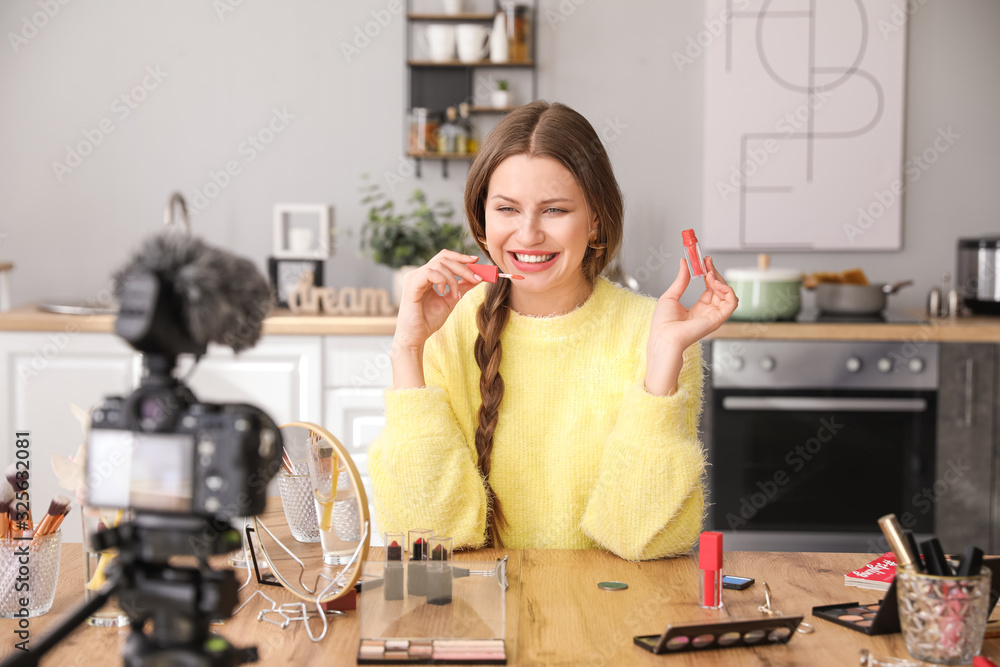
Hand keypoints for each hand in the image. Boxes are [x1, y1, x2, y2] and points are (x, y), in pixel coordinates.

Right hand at [393, 250, 483, 352]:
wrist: (415, 337)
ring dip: (454, 279)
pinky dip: (442, 281)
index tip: (476, 260)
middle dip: (463, 266)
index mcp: (427, 276)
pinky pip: (430, 272)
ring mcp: (413, 277)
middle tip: (477, 278)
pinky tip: (444, 293)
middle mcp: (419, 273)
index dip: (460, 257)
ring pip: (439, 264)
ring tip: (458, 295)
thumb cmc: (429, 320)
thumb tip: (478, 277)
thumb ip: (462, 288)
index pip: (444, 258)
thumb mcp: (451, 300)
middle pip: (444, 258)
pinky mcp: (411, 284)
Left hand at [645, 256, 737, 394]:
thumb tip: (684, 263)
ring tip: (709, 273)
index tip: (705, 262)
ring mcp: (714, 316)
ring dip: (721, 280)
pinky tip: (714, 283)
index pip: (709, 288)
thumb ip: (681, 280)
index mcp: (697, 309)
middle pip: (720, 289)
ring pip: (728, 294)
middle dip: (715, 273)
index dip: (709, 274)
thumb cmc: (663, 324)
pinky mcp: (718, 319)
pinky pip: (732, 302)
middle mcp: (708, 312)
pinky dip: (727, 289)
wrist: (664, 336)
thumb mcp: (671, 295)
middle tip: (707, 262)